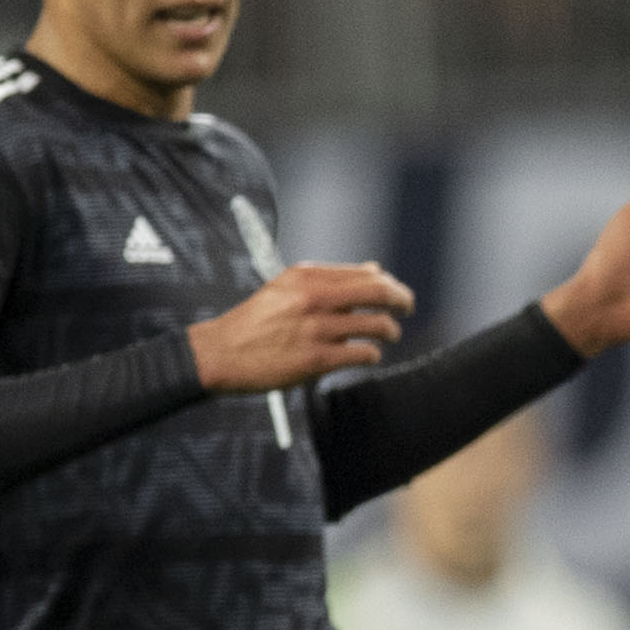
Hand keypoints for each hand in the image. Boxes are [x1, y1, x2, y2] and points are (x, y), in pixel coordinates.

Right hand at [188, 262, 414, 392]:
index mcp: (306, 276)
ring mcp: (317, 329)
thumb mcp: (287, 288)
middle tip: (408, 307)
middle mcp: (313, 298)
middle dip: (401, 299)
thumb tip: (374, 270)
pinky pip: (364, 354)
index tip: (395, 292)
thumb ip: (329, 280)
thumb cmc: (256, 322)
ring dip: (390, 331)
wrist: (222, 353)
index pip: (365, 273)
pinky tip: (368, 355)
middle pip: (378, 292)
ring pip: (376, 325)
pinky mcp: (317, 359)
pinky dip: (372, 354)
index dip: (389, 283)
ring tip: (388, 334)